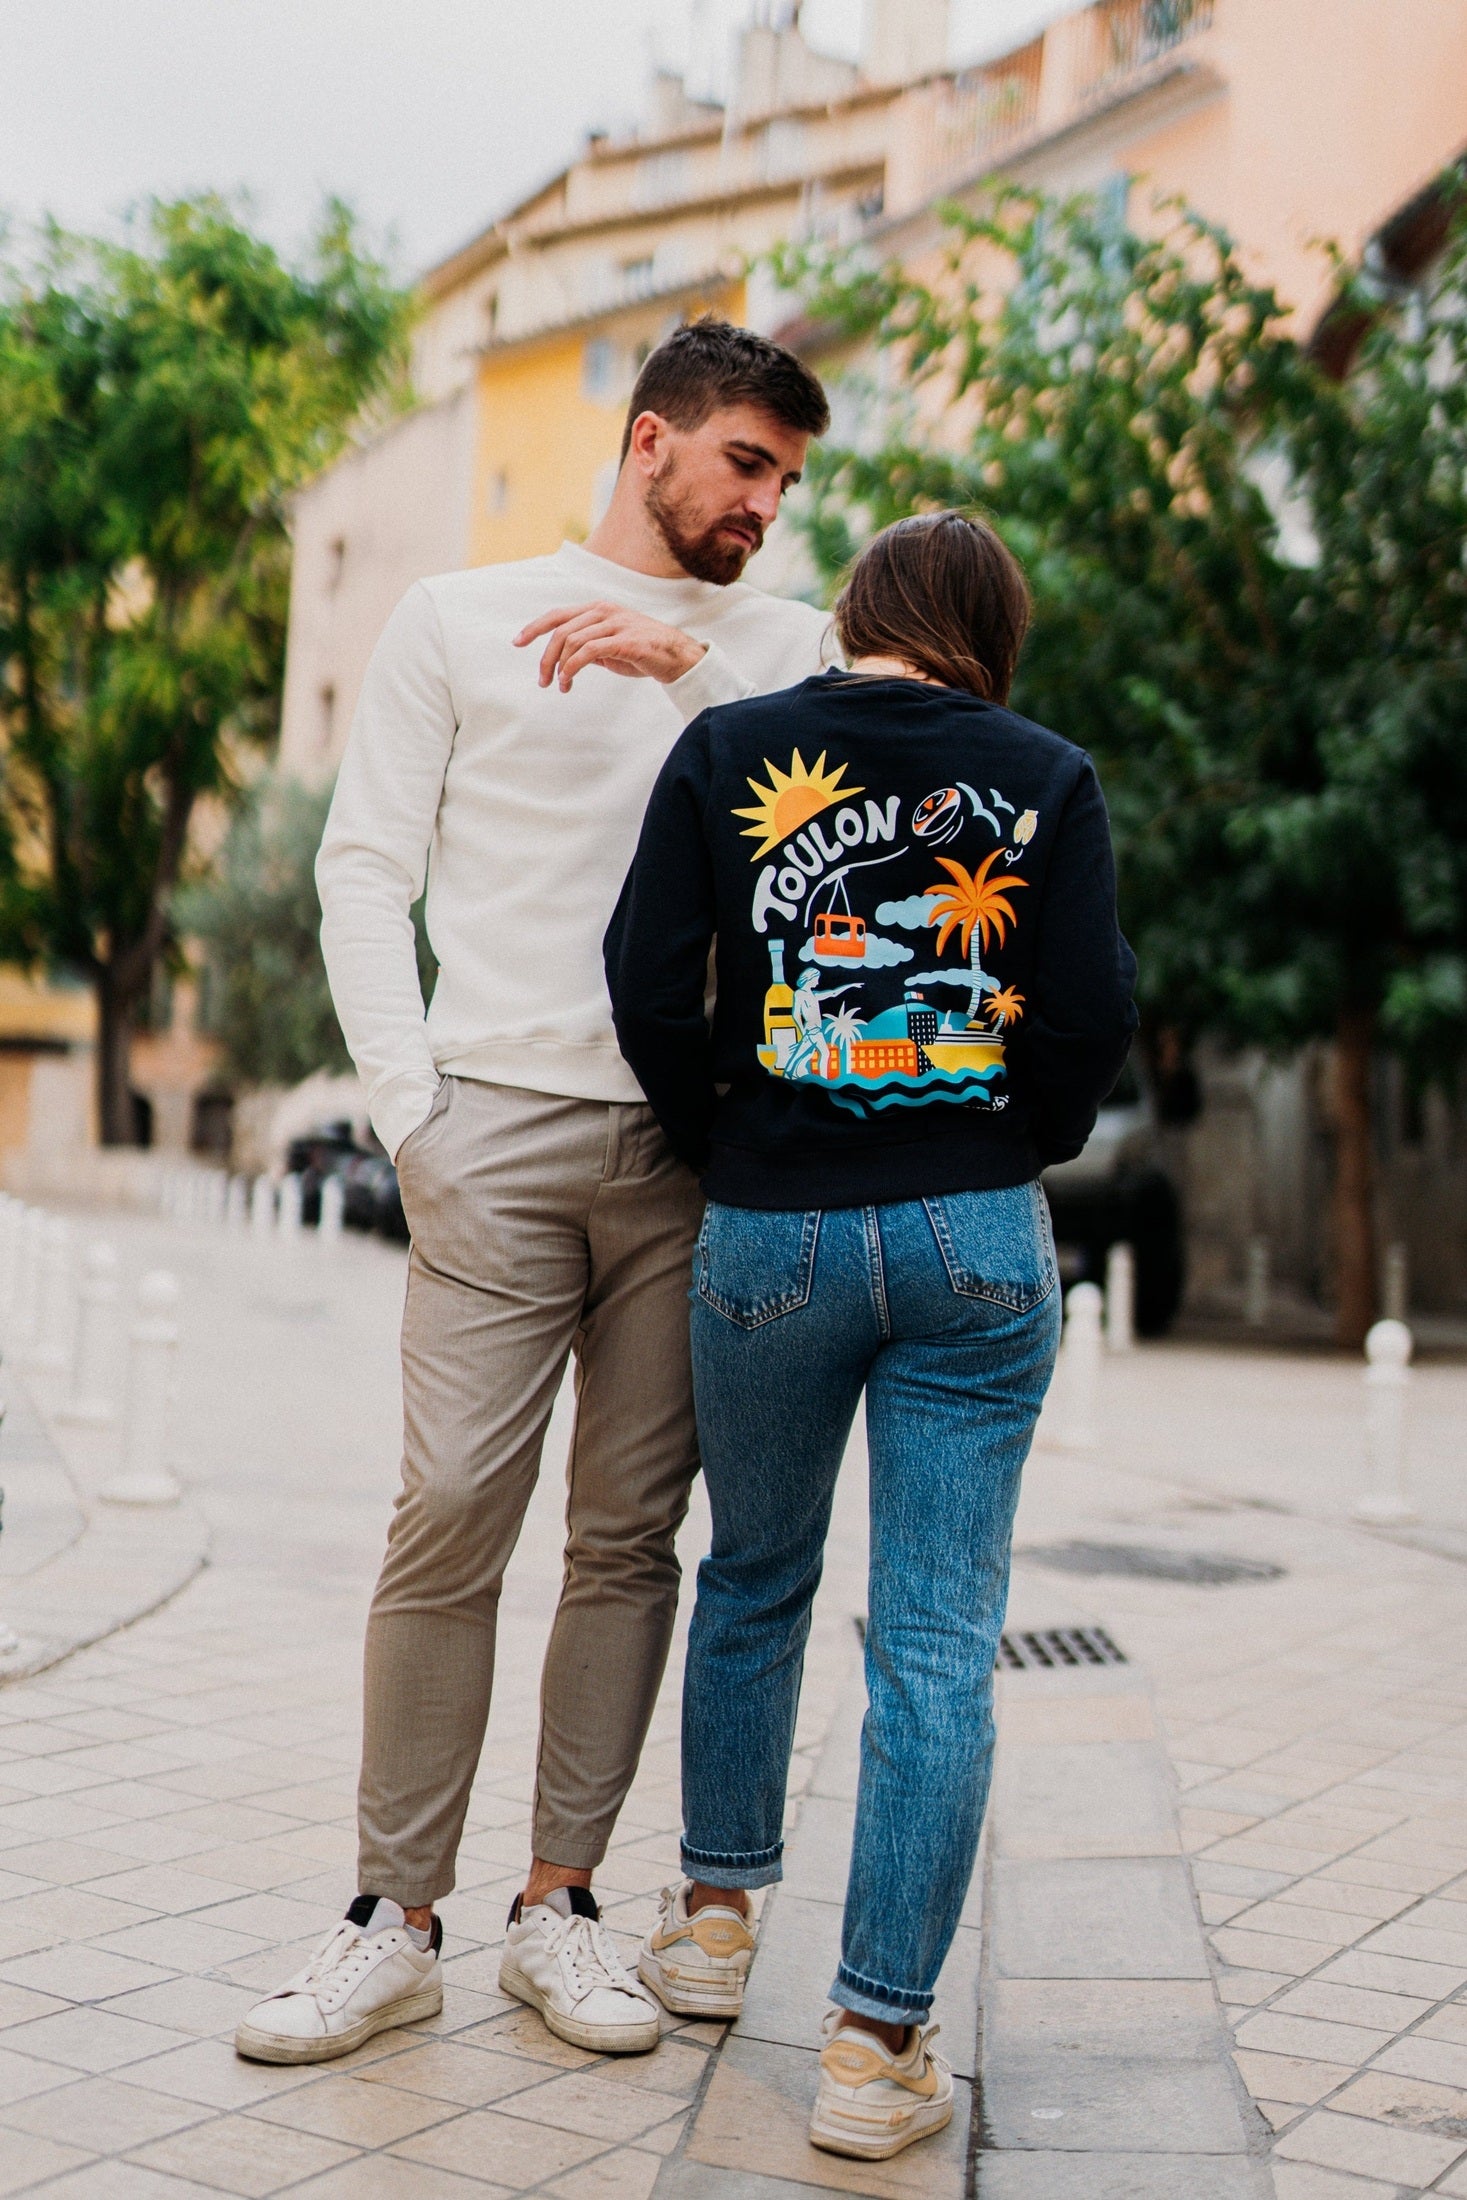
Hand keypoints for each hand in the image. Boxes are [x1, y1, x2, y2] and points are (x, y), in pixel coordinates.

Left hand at [514, 602, 707, 689]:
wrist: (677, 657)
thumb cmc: (643, 652)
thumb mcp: (609, 648)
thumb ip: (587, 647)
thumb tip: (565, 659)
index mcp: (597, 609)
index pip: (558, 615)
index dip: (534, 627)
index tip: (517, 642)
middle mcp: (603, 611)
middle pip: (560, 631)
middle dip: (545, 658)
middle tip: (542, 681)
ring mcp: (615, 624)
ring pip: (572, 641)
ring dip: (559, 667)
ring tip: (560, 686)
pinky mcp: (624, 640)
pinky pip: (588, 652)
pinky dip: (572, 667)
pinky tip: (569, 681)